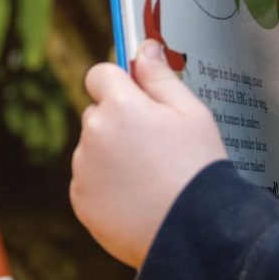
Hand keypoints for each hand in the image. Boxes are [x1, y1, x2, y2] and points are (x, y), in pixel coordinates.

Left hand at [71, 43, 229, 266]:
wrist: (194, 232)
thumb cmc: (198, 167)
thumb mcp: (191, 114)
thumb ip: (161, 77)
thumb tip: (144, 47)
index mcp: (120, 105)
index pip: (100, 75)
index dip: (119, 83)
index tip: (137, 98)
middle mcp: (93, 132)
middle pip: (97, 113)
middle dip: (118, 122)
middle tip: (155, 147)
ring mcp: (83, 168)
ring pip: (93, 149)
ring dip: (112, 156)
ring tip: (149, 178)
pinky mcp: (80, 199)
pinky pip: (89, 181)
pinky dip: (107, 186)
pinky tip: (137, 198)